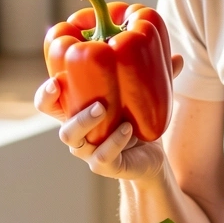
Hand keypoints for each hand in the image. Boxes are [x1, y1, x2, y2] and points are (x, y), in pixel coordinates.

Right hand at [34, 54, 183, 181]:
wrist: (150, 160)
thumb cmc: (137, 122)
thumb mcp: (144, 98)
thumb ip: (157, 77)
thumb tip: (178, 56)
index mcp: (78, 112)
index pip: (50, 103)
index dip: (45, 92)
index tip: (54, 78)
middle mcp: (78, 133)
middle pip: (54, 118)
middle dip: (53, 104)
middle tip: (66, 87)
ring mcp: (88, 151)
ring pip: (73, 139)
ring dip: (84, 121)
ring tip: (102, 107)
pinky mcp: (103, 166)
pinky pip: (102, 156)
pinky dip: (114, 141)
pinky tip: (128, 128)